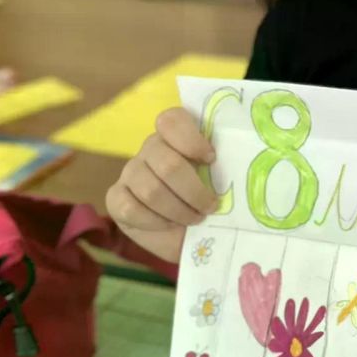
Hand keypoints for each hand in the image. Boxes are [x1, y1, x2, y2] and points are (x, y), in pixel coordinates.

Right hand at [105, 108, 218, 263]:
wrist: (188, 235)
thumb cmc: (207, 201)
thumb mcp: (221, 181)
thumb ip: (225, 167)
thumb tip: (240, 162)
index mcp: (176, 136)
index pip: (171, 120)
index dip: (191, 140)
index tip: (211, 160)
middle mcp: (150, 149)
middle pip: (167, 163)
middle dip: (194, 191)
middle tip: (210, 206)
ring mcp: (130, 172)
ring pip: (151, 190)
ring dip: (179, 210)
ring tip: (195, 219)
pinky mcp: (115, 197)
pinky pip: (131, 208)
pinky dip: (156, 222)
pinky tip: (169, 225)